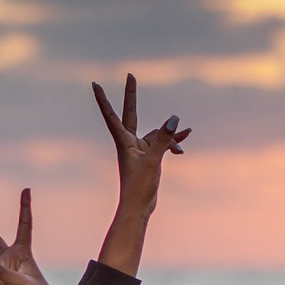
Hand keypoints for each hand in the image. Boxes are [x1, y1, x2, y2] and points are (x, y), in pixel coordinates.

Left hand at [95, 73, 189, 215]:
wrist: (138, 208)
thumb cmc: (139, 187)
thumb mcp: (153, 161)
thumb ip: (163, 139)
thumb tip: (174, 119)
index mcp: (124, 142)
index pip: (112, 115)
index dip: (104, 100)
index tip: (95, 85)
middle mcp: (129, 143)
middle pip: (131, 114)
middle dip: (132, 96)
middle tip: (130, 76)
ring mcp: (139, 150)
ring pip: (155, 134)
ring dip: (170, 134)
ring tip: (188, 133)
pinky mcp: (148, 159)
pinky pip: (161, 145)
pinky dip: (172, 143)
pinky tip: (184, 146)